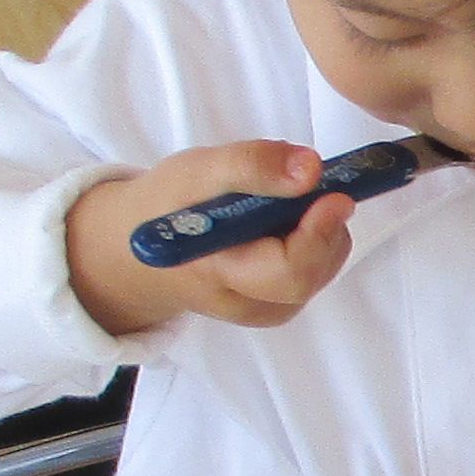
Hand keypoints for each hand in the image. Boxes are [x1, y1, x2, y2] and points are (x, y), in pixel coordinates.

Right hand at [64, 143, 359, 338]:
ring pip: (317, 277)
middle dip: (325, 231)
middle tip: (321, 192)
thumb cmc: (169, 205)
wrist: (140, 249)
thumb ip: (251, 164)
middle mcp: (241, 302)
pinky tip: (289, 225)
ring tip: (292, 204)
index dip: (317, 235)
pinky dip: (314, 246)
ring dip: (322, 235)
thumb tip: (312, 168)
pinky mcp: (272, 307)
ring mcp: (259, 310)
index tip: (334, 196)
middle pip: (307, 278)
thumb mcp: (198, 170)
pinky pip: (312, 278)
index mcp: (215, 272)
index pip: (285, 271)